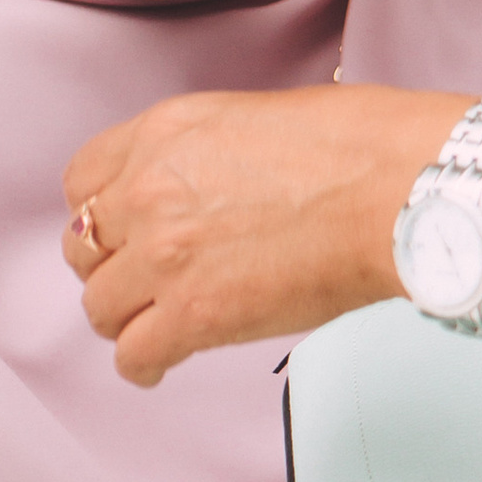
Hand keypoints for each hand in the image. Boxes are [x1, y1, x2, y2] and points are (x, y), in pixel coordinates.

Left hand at [61, 83, 464, 382]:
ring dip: (127, 317)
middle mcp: (149, 191)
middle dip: (111, 265)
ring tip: (154, 323)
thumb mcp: (259, 116)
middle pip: (83, 247)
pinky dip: (144, 366)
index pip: (82, 179)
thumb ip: (206, 153)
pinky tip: (161, 365)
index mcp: (166, 131)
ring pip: (100, 307)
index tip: (118, 228)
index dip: (101, 210)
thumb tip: (206, 186)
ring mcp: (165, 256)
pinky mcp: (192, 316)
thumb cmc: (362, 147)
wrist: (398, 190)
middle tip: (140, 278)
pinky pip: (132, 357)